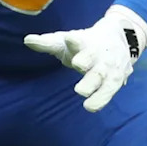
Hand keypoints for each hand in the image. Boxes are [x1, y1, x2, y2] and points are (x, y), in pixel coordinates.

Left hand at [24, 5, 146, 111]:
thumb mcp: (65, 41)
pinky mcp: (115, 80)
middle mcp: (97, 53)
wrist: (119, 39)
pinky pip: (108, 90)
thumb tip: (26, 40)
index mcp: (83, 40)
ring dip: (92, 83)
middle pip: (91, 55)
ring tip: (80, 91)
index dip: (74, 40)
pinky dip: (100, 99)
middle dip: (85, 60)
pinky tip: (90, 107)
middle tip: (78, 64)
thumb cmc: (84, 43)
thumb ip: (47, 42)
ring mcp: (107, 66)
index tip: (69, 38)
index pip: (79, 39)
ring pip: (100, 75)